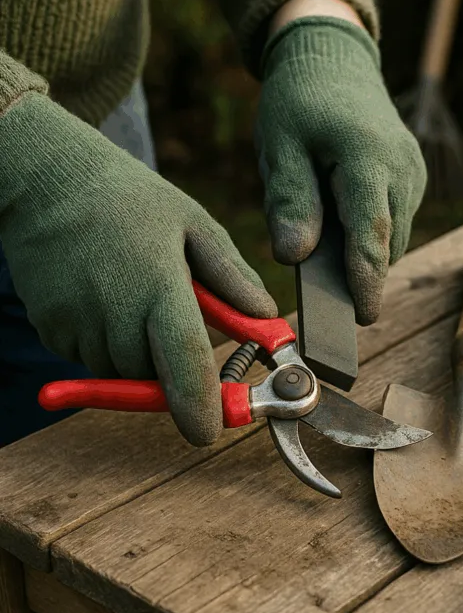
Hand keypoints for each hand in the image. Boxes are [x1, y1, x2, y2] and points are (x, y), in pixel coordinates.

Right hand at [0, 93, 275, 445]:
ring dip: (138, 352)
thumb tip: (266, 321)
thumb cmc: (128, 198)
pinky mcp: (50, 330)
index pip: (183, 361)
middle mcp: (113, 312)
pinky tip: (105, 296)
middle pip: (154, 377)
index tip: (209, 432)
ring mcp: (76, 325)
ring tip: (133, 293)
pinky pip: (90, 359)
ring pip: (121, 371)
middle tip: (173, 317)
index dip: (198, 405)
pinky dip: (106, 342)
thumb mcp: (192, 223)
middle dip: (171, 363)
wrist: (46, 180)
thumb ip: (231, 277)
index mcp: (157, 285)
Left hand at [255, 13, 426, 324]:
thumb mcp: (280, 147)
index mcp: (367, 157)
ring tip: (321, 235)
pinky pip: (393, 220)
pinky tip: (339, 221)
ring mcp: (414, 172)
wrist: (333, 56)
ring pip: (393, 235)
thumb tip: (294, 257)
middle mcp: (402, 167)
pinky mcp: (414, 177)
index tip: (362, 317)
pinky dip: (369, 232)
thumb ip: (291, 201)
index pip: (370, 232)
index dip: (365, 280)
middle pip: (386, 242)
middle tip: (320, 294)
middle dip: (359, 272)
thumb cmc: (300, 100)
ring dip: (363, 250)